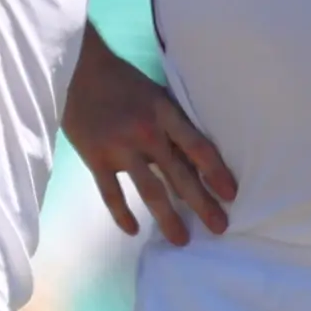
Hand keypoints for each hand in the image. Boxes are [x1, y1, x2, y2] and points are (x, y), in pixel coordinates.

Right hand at [62, 33, 234, 245]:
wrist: (78, 70)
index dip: (217, 173)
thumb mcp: (157, 96)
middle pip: (180, 175)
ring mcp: (120, 148)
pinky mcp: (96, 159)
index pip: (198, 148)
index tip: (231, 196)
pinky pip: (111, 193)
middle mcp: (147, 133)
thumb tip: (194, 165)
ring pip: (150, 190)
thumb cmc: (124, 83)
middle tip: (219, 228)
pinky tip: (133, 230)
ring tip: (182, 240)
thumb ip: (174, 127)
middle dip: (202, 204)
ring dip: (168, 218)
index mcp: (165, 114)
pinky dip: (122, 214)